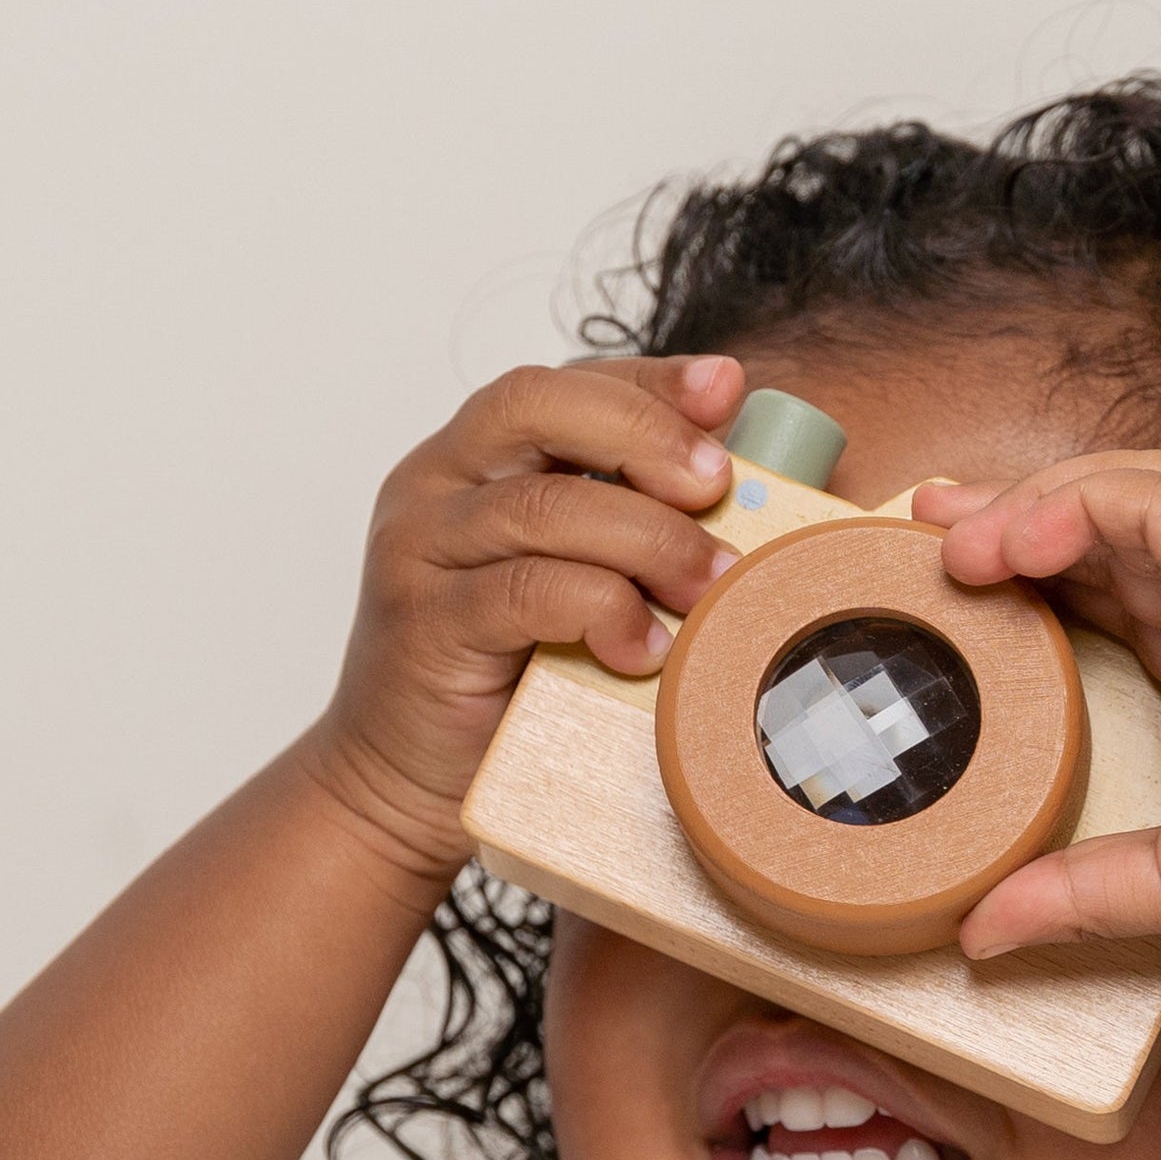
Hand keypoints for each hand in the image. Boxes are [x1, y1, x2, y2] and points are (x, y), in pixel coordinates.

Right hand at [310, 355, 746, 871]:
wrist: (407, 779)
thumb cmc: (508, 677)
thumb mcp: (574, 581)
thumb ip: (628, 529)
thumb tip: (753, 499)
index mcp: (476, 455)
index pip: (564, 383)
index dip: (649, 379)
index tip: (727, 389)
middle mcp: (436, 483)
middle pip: (539, 407)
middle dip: (646, 435)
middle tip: (718, 485)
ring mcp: (422, 550)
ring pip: (543, 506)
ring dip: (648, 540)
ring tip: (711, 586)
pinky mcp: (427, 625)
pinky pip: (525, 594)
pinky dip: (602, 611)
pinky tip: (648, 648)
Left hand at [915, 454, 1160, 962]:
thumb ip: (1078, 886)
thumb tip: (984, 929)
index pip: (1140, 575)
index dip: (1055, 561)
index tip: (971, 572)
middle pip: (1129, 514)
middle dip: (1027, 507)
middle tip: (937, 522)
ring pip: (1135, 488)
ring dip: (1035, 500)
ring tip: (955, 538)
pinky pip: (1145, 499)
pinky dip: (1069, 504)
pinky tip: (1008, 542)